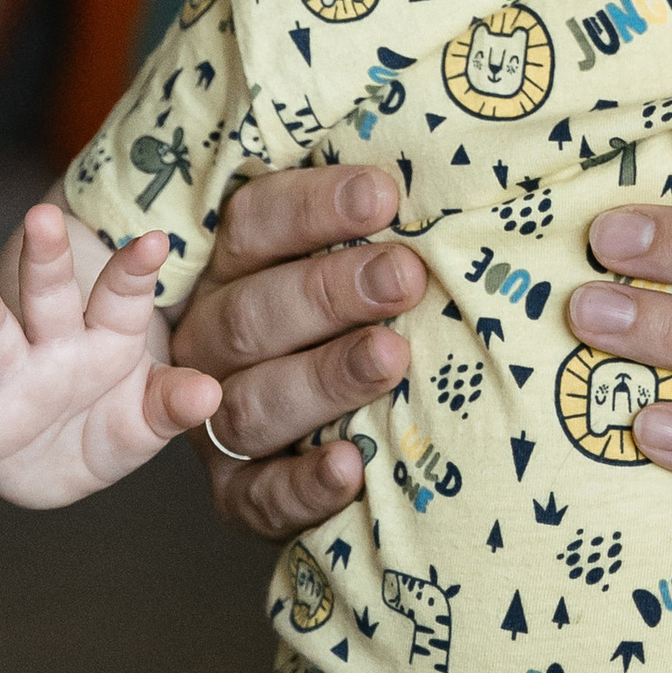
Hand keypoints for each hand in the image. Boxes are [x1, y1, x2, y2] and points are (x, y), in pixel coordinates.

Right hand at [0, 204, 219, 507]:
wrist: (61, 470)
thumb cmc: (112, 423)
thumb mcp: (150, 416)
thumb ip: (173, 402)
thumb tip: (210, 395)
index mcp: (107, 333)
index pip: (123, 294)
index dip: (136, 268)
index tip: (155, 241)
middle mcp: (55, 343)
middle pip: (50, 293)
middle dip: (46, 256)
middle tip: (42, 216)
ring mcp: (14, 375)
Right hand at [168, 166, 427, 543]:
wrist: (333, 437)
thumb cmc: (363, 321)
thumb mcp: (363, 262)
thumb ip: (387, 230)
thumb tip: (458, 175)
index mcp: (234, 270)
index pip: (255, 224)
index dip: (314, 208)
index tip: (385, 195)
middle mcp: (213, 341)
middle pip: (252, 313)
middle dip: (329, 292)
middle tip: (405, 277)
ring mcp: (216, 422)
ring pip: (252, 402)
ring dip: (325, 377)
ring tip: (391, 357)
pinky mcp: (238, 495)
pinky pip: (259, 496)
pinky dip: (304, 484)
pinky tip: (353, 466)